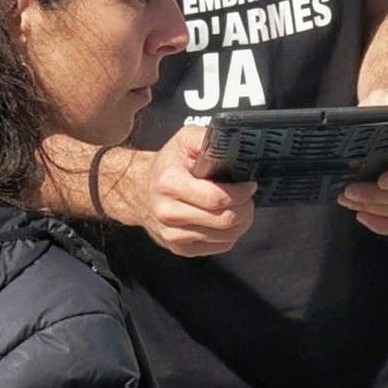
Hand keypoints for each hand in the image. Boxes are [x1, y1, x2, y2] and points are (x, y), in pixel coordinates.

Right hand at [131, 130, 255, 256]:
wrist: (139, 191)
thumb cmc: (167, 165)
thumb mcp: (183, 141)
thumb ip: (206, 139)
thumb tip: (232, 144)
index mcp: (170, 184)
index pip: (216, 198)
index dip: (240, 193)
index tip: (248, 185)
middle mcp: (168, 213)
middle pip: (224, 220)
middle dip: (245, 208)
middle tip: (248, 197)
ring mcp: (173, 235)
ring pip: (226, 237)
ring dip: (242, 222)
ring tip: (241, 208)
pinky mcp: (180, 249)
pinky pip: (219, 247)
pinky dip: (230, 235)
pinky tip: (226, 220)